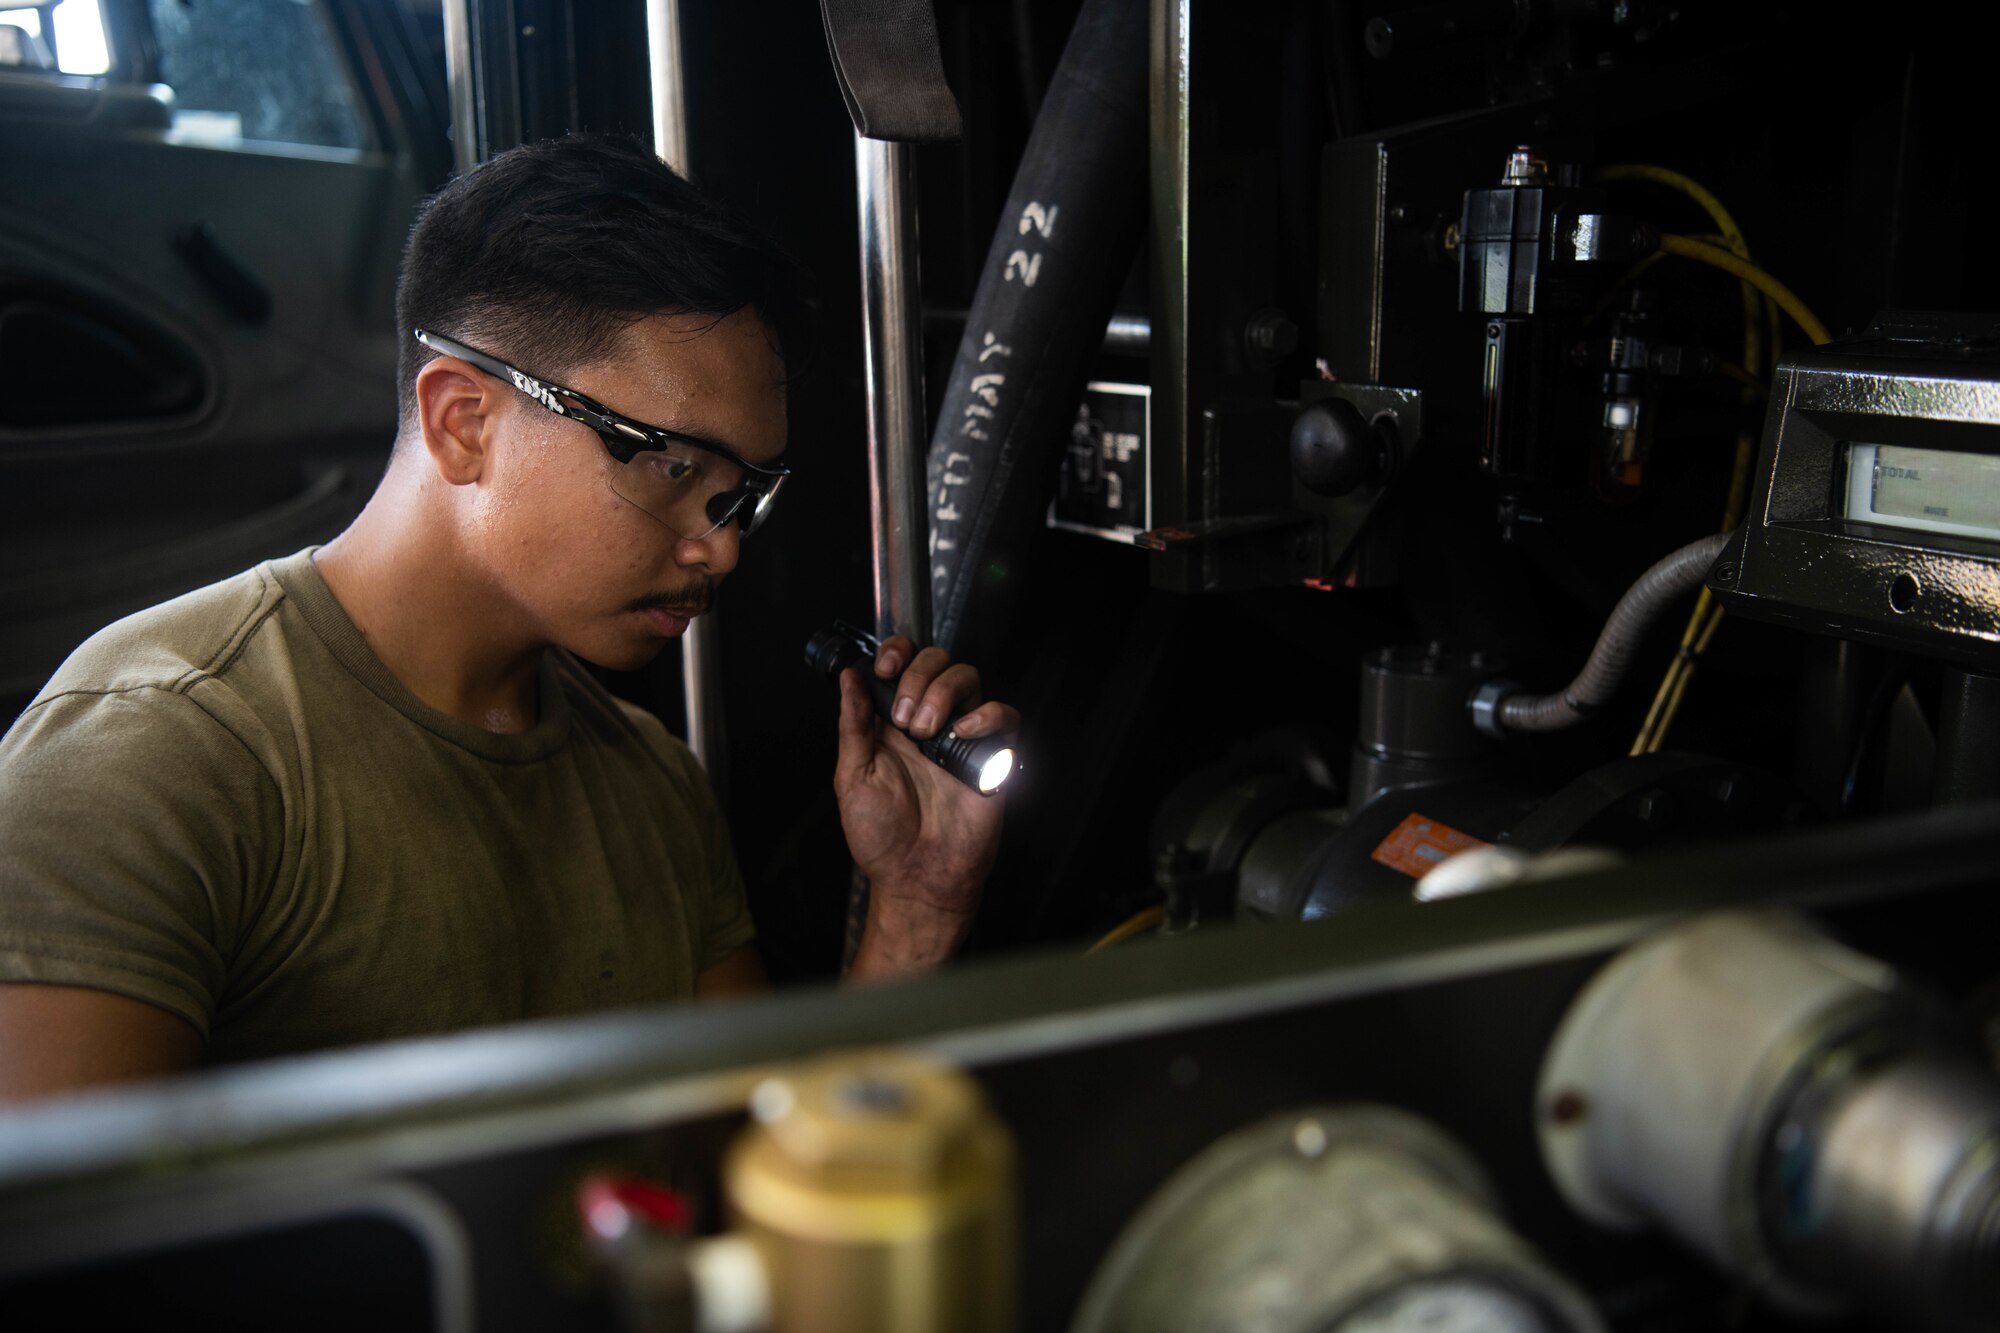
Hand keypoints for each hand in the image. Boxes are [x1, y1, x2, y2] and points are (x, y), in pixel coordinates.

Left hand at [833, 636, 1017, 977]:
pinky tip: (963, 734)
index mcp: (891, 723)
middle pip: (936, 661)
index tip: (887, 668)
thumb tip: (849, 677)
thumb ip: (854, 724)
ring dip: (944, 693)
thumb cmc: (882, 838)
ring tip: (927, 733)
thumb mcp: (853, 778)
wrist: (919, 879)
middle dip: (918, 677)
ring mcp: (962, 736)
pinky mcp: (992, 756)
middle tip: (905, 720)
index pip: (901, 664)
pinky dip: (987, 715)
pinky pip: (1004, 715)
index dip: (898, 652)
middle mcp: (928, 722)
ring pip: (968, 678)